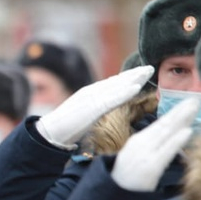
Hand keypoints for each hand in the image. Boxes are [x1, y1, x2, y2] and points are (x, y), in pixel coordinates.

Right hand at [36, 65, 154, 148]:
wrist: (50, 132)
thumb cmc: (66, 127)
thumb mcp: (84, 115)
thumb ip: (94, 110)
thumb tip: (103, 111)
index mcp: (90, 95)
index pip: (112, 84)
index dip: (127, 77)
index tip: (141, 73)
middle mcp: (92, 92)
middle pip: (116, 81)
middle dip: (134, 73)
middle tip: (150, 67)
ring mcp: (92, 98)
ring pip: (117, 86)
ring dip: (133, 78)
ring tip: (148, 71)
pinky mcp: (92, 107)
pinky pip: (112, 98)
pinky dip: (125, 92)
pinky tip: (136, 87)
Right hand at [110, 98, 198, 191]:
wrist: (114, 193)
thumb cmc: (126, 178)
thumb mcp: (135, 157)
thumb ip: (151, 147)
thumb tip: (170, 139)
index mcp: (138, 140)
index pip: (159, 124)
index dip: (173, 113)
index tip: (187, 103)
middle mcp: (141, 143)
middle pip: (163, 124)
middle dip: (180, 111)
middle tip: (195, 99)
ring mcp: (146, 153)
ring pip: (166, 132)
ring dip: (181, 119)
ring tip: (194, 108)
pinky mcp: (151, 166)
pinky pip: (167, 150)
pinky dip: (177, 140)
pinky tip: (188, 131)